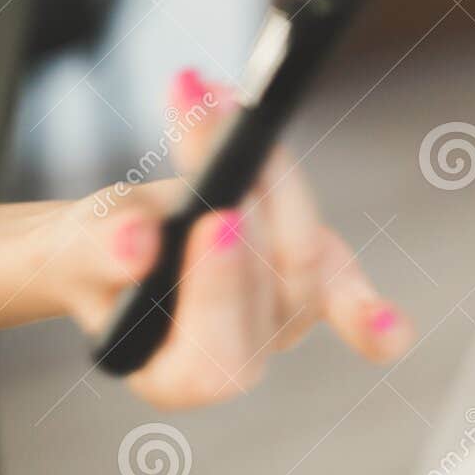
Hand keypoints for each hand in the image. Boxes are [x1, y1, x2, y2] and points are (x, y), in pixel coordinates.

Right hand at [46, 70, 410, 407]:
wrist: (124, 238)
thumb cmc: (100, 254)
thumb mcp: (80, 246)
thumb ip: (100, 248)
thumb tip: (135, 244)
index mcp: (179, 375)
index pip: (211, 350)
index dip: (220, 285)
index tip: (216, 218)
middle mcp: (245, 358)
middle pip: (276, 284)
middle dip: (253, 200)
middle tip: (222, 130)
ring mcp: (290, 320)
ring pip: (305, 246)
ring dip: (272, 170)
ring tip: (218, 100)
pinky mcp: (321, 282)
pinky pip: (351, 291)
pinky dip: (370, 311)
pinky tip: (394, 328)